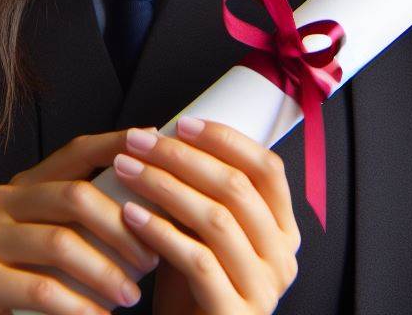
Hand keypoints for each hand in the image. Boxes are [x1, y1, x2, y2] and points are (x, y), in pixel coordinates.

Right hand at [0, 128, 160, 314]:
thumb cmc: (14, 288)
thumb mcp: (46, 245)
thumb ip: (79, 223)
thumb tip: (149, 206)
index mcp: (22, 187)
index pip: (76, 152)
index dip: (116, 145)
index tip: (156, 146)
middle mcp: (0, 202)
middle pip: (74, 196)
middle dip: (121, 227)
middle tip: (152, 258)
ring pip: (61, 243)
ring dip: (105, 271)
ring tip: (131, 296)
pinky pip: (41, 288)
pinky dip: (78, 305)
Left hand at [111, 117, 300, 314]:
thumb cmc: (193, 286)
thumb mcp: (206, 233)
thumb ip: (203, 193)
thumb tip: (169, 137)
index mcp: (283, 230)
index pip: (267, 168)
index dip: (226, 139)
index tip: (182, 122)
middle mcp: (282, 258)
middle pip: (236, 187)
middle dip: (183, 156)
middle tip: (139, 141)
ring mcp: (263, 289)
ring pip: (216, 219)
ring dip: (165, 186)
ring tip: (128, 170)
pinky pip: (198, 261)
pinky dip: (161, 232)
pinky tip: (131, 214)